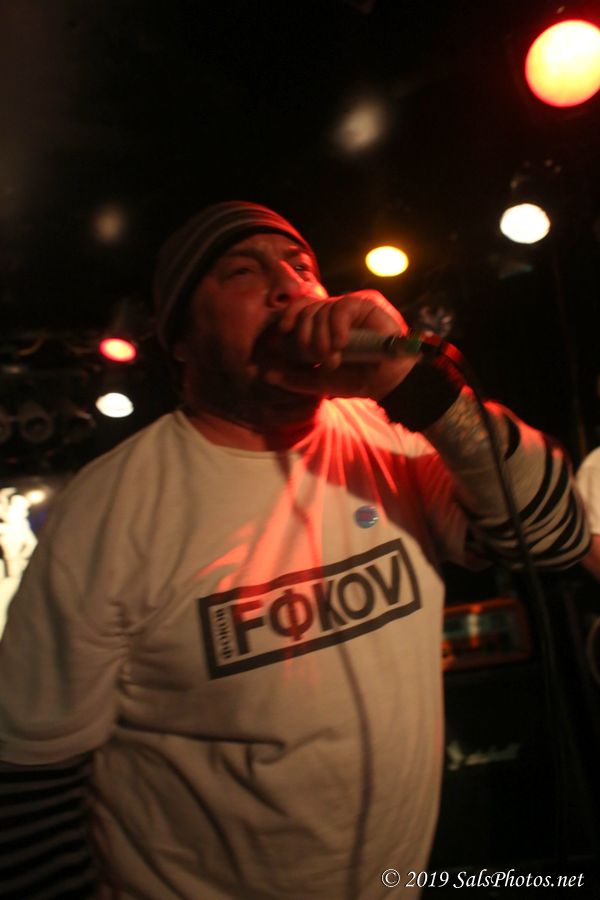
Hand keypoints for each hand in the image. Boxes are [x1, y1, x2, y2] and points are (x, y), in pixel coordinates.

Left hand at [262, 290, 420, 400]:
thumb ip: (297, 378)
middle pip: (306, 310)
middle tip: (322, 360)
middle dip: (306, 338)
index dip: (289, 316)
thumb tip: (266, 375)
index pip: (300, 308)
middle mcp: (335, 314)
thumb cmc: (361, 379)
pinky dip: (336, 327)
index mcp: (324, 326)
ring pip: (321, 310)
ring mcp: (351, 308)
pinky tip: (340, 344)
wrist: (392, 380)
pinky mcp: (366, 304)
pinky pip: (340, 307)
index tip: (283, 331)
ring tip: (334, 358)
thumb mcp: (324, 382)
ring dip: (322, 338)